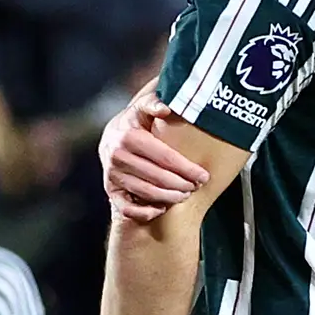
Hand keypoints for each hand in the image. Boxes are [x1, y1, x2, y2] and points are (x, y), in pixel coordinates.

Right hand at [97, 94, 206, 221]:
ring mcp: (112, 175)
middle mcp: (117, 156)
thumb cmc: (136, 122)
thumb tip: (166, 108)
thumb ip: (154, 103)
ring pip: (146, 193)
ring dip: (169, 198)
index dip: (187, 168)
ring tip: (185, 195)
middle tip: (196, 187)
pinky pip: (126, 208)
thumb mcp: (143, 108)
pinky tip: (161, 208)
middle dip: (181, 185)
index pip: (165, 157)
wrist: (111, 137)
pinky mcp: (110, 190)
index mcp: (129, 136)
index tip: (204, 175)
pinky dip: (145, 212)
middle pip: (157, 177)